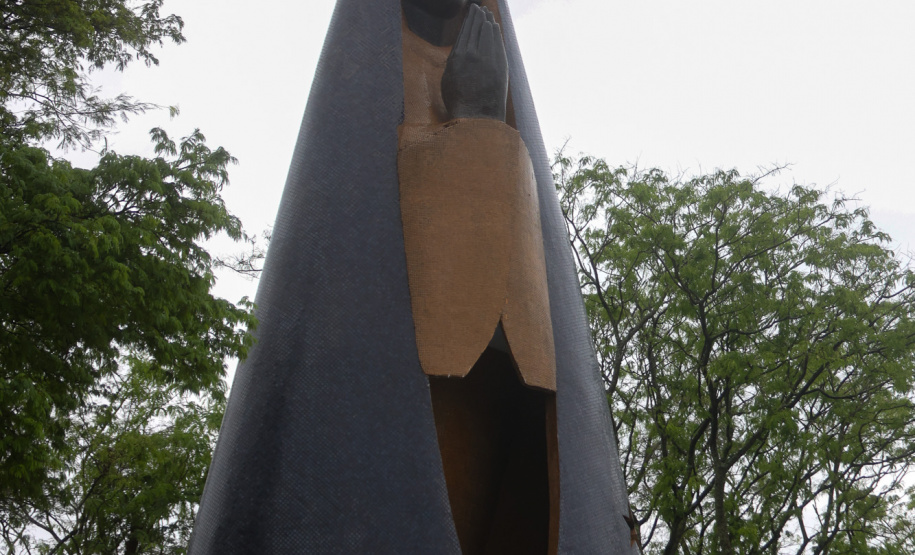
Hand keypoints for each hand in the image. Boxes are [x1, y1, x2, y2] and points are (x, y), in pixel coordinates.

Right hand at [441, 4, 508, 120]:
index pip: (465, 31)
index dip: (469, 19)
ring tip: (487, 14)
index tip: (471, 11)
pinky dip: (496, 33)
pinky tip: (495, 27)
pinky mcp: (500, 66)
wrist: (477, 118)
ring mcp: (489, 59)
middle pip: (477, 28)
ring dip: (488, 21)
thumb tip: (460, 50)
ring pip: (489, 33)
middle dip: (479, 16)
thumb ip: (453, 61)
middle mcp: (473, 54)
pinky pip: (497, 43)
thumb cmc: (459, 102)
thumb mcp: (448, 79)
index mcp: (457, 57)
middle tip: (479, 8)